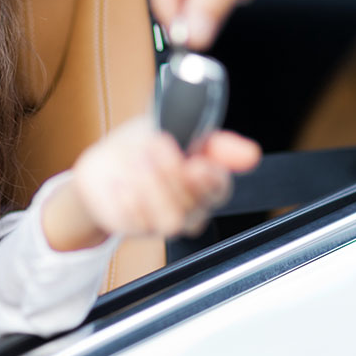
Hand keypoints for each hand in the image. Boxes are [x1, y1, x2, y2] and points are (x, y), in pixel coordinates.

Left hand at [42, 117, 259, 250]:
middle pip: (194, 205)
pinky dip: (126, 197)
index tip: (196, 163)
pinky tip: (119, 181)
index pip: (220, 189)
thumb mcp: (176, 127)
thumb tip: (250, 154)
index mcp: (206, 181)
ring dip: (152, 187)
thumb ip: (213, 141)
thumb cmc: (145, 144)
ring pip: (170, 221)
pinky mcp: (134, 228)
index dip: (211, 180)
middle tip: (155, 144)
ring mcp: (162, 221)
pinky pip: (136, 222)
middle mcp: (189, 207)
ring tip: (136, 161)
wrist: (104, 163)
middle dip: (172, 172)